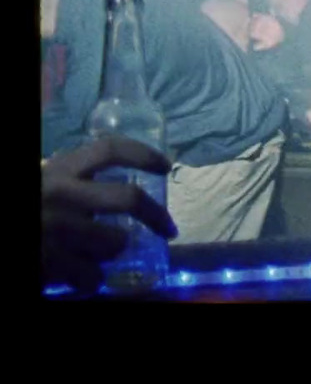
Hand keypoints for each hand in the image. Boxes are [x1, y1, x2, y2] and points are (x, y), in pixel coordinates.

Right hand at [42, 136, 177, 292]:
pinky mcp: (50, 262)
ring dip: (116, 251)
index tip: (165, 167)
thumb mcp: (40, 183)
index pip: (110, 149)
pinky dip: (92, 280)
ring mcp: (56, 229)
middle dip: (157, 216)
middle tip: (168, 228)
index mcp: (57, 170)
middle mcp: (61, 194)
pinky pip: (91, 276)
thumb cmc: (22, 206)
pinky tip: (86, 278)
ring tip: (106, 254)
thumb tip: (109, 181)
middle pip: (129, 199)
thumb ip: (68, 179)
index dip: (144, 154)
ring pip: (115, 242)